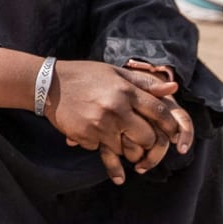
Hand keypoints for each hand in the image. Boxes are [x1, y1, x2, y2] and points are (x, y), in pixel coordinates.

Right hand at [45, 60, 190, 184]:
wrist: (49, 84)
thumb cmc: (85, 76)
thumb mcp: (115, 73)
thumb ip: (145, 83)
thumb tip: (173, 88)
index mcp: (126, 90)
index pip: (159, 112)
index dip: (170, 125)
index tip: (172, 133)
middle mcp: (115, 108)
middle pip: (147, 137)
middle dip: (148, 142)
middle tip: (143, 140)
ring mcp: (100, 124)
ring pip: (126, 149)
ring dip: (125, 147)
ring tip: (118, 137)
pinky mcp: (85, 136)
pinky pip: (102, 150)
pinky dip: (101, 145)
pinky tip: (93, 132)